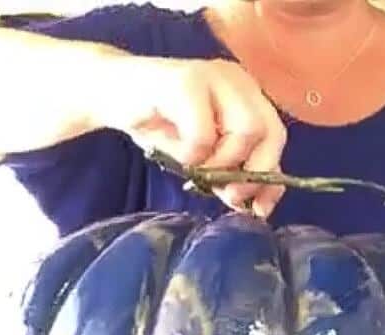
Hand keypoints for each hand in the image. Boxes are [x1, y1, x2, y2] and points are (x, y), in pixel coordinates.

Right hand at [101, 55, 286, 218]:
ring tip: (194, 168)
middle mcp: (238, 81)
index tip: (256, 208)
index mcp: (248, 96)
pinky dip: (193, 154)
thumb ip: (236, 173)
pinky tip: (177, 154)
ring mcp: (214, 77)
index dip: (270, 177)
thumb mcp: (205, 157)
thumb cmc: (160, 126)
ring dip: (221, 163)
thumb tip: (262, 208)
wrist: (108, 93)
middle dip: (250, 173)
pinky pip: (204, 133)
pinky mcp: (186, 81)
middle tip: (225, 194)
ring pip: (246, 130)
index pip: (276, 137)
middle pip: (269, 133)